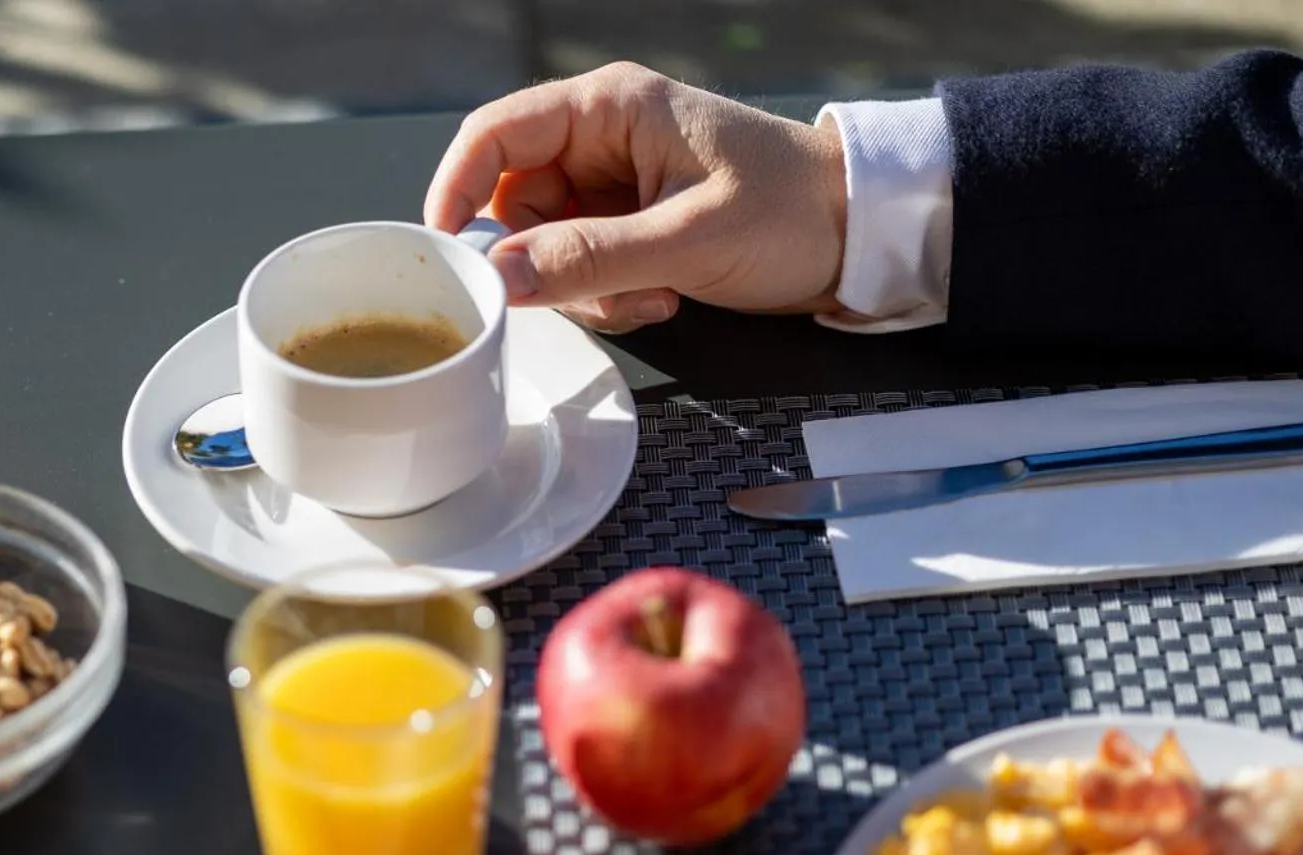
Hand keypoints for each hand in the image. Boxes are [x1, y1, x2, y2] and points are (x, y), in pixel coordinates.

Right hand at [424, 63, 849, 332]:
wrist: (857, 234)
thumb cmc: (791, 211)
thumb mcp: (687, 238)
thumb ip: (589, 258)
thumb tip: (499, 277)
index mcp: (610, 109)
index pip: (495, 134)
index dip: (456, 189)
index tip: (445, 253)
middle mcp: (600, 140)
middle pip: (512, 202)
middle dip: (541, 261)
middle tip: (593, 294)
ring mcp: (612, 185)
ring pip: (542, 245)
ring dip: (581, 287)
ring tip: (648, 294)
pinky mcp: (627, 226)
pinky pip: (578, 268)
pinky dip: (606, 295)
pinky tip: (660, 296)